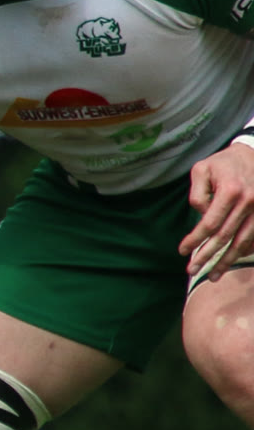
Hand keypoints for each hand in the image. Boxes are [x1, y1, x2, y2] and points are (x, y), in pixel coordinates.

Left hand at [180, 141, 253, 278]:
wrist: (252, 154)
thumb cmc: (222, 163)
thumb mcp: (201, 170)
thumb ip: (197, 195)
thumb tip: (201, 217)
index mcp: (230, 192)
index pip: (210, 224)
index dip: (195, 240)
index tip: (183, 251)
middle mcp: (248, 203)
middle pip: (226, 237)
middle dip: (208, 256)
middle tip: (193, 270)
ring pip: (243, 242)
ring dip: (228, 261)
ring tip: (214, 275)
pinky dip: (243, 251)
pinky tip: (231, 261)